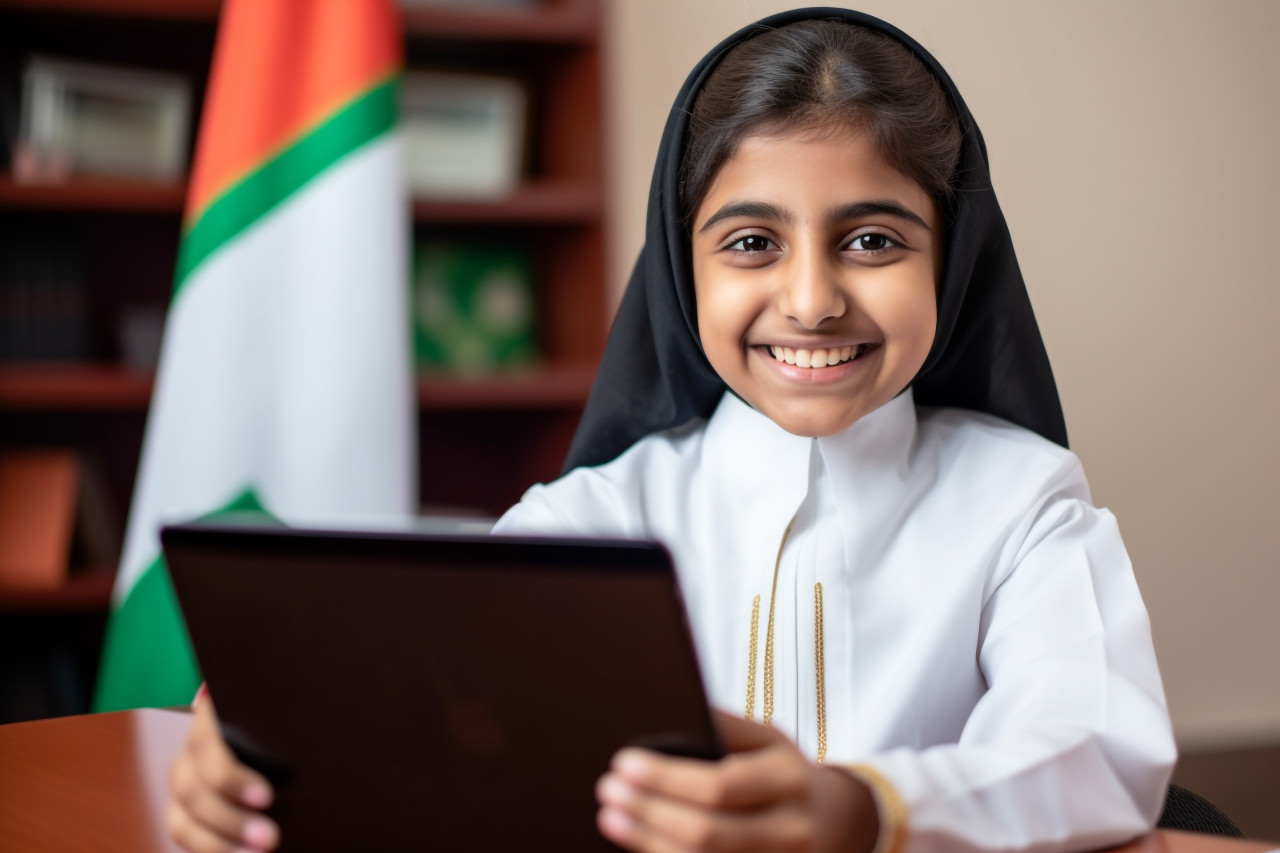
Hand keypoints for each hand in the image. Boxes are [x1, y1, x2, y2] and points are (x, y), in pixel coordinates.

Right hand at [168, 696, 278, 851]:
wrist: (265, 729)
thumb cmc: (284, 719)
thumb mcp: (283, 713)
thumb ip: (290, 719)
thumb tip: (320, 741)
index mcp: (210, 719)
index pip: (207, 746)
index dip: (231, 778)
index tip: (267, 799)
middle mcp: (189, 753)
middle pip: (192, 791)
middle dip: (232, 821)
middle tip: (271, 839)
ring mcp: (183, 784)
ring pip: (182, 823)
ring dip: (218, 845)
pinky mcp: (183, 811)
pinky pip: (185, 836)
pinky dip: (209, 850)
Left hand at [596, 710, 878, 852]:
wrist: (839, 823)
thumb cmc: (787, 773)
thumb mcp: (768, 739)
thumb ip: (726, 725)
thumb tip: (676, 707)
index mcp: (790, 782)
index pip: (721, 786)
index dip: (667, 778)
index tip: (623, 762)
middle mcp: (790, 832)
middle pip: (708, 833)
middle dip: (649, 811)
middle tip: (607, 790)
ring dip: (648, 842)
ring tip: (612, 816)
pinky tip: (641, 844)